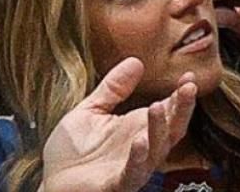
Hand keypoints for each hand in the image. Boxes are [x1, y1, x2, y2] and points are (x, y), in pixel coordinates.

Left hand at [39, 58, 195, 191]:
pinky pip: (134, 172)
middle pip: (173, 128)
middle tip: (189, 86)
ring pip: (157, 149)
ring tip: (158, 106)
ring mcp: (133, 166)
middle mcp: (143, 147)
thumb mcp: (91, 110)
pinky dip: (139, 157)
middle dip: (183, 108)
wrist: (50, 183)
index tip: (188, 75)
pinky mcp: (118, 184)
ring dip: (161, 128)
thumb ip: (113, 88)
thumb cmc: (70, 152)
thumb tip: (135, 60)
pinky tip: (140, 141)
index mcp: (139, 127)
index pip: (170, 108)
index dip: (181, 93)